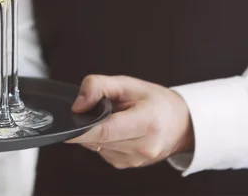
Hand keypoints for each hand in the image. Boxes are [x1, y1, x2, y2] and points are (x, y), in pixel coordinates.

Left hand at [66, 75, 193, 169]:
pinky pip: (102, 151)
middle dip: (87, 124)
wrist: (181, 124)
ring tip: (113, 117)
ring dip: (95, 132)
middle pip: (98, 139)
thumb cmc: (156, 102)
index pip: (106, 130)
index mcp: (148, 122)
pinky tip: (114, 129)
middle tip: (93, 108)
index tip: (67, 125)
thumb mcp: (128, 83)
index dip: (82, 128)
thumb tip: (77, 106)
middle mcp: (144, 146)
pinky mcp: (126, 165)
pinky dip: (101, 139)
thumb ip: (99, 86)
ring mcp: (135, 160)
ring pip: (97, 146)